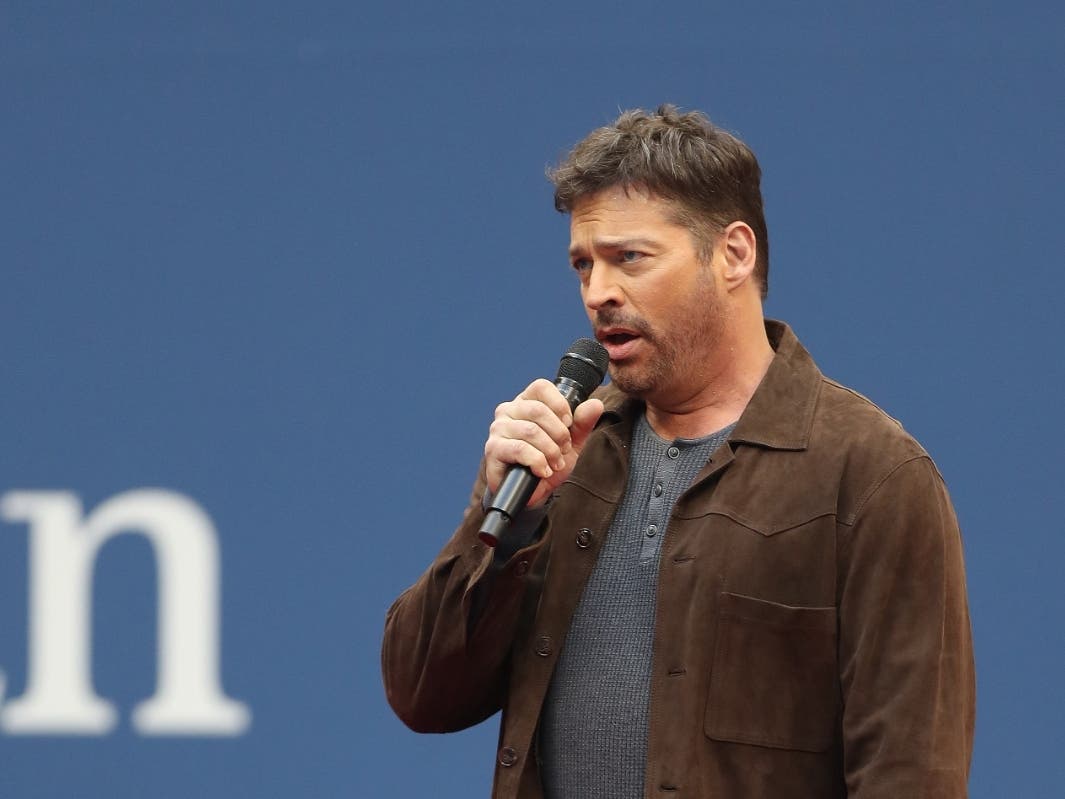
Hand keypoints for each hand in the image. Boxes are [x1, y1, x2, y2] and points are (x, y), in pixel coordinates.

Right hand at [484, 379, 604, 508]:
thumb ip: (582, 423)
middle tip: (564, 449)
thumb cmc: (548, 462)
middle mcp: (509, 411)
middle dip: (559, 434)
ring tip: (555, 463)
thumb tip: (595, 404)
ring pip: (531, 431)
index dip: (559, 404)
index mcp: (526, 402)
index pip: (541, 387)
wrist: (533, 492)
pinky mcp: (494, 449)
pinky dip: (538, 461)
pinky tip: (543, 470)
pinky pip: (520, 449)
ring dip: (550, 451)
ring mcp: (499, 429)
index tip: (568, 423)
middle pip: (538, 410)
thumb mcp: (571, 442)